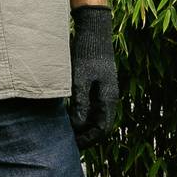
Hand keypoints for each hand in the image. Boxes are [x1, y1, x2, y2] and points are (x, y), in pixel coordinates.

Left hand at [70, 5, 118, 140]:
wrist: (94, 30)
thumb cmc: (86, 53)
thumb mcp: (80, 79)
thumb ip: (80, 103)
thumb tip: (78, 126)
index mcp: (108, 98)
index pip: (102, 129)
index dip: (88, 140)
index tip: (73, 145)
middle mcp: (109, 96)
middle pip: (100, 125)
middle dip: (86, 135)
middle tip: (68, 141)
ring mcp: (105, 90)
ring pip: (96, 116)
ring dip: (84, 125)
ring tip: (67, 130)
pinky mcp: (98, 84)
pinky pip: (93, 105)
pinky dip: (83, 113)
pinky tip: (69, 113)